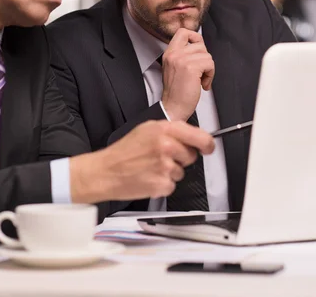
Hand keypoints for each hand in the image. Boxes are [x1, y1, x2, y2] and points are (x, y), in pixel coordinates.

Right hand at [69, 120, 213, 202]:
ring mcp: (165, 166)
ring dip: (171, 171)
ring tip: (151, 166)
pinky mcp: (162, 184)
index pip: (200, 136)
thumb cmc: (124, 151)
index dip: (208, 144)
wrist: (107, 171)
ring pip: (182, 171)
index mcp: (164, 130)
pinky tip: (149, 177)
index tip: (209, 147)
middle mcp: (167, 146)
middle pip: (192, 155)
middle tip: (163, 156)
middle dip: (182, 157)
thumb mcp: (147, 129)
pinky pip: (173, 185)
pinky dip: (163, 184)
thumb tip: (190, 135)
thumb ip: (170, 130)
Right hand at [161, 28, 214, 121]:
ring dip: (208, 68)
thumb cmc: (176, 92)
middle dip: (204, 58)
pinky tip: (203, 84)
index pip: (183, 32)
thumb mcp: (174, 68)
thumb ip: (183, 55)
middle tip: (200, 71)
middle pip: (199, 44)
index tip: (198, 51)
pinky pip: (209, 63)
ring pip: (206, 54)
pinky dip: (210, 75)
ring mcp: (181, 60)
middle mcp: (174, 54)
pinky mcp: (191, 68)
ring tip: (201, 79)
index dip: (195, 38)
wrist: (173, 107)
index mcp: (169, 53)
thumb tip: (199, 48)